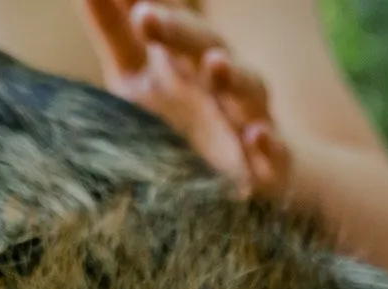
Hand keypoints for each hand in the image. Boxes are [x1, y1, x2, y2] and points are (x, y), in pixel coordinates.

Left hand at [82, 0, 289, 200]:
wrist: (241, 173)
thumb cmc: (179, 116)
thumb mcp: (135, 75)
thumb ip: (112, 30)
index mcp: (184, 53)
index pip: (170, 14)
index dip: (156, 0)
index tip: (133, 0)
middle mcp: (218, 79)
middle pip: (206, 45)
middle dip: (180, 30)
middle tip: (144, 16)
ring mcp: (246, 118)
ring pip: (249, 91)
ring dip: (234, 77)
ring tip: (217, 64)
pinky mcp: (267, 166)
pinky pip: (275, 154)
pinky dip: (269, 145)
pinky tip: (257, 136)